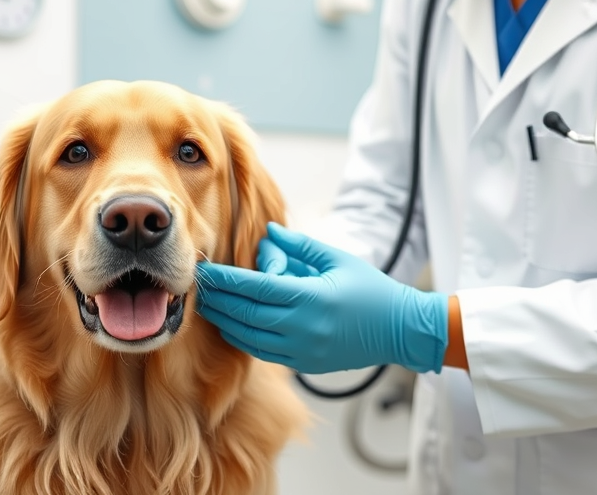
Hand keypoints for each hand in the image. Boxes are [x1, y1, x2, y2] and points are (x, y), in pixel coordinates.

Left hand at [196, 223, 448, 373]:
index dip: (226, 280)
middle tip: (197, 286)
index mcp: (310, 298)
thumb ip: (299, 247)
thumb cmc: (371, 289)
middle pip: (245, 314)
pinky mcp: (303, 364)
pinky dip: (243, 338)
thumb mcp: (337, 260)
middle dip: (218, 300)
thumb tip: (267, 232)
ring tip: (209, 306)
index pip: (254, 288)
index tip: (205, 269)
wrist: (399, 330)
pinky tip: (233, 325)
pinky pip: (262, 352)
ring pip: (248, 338)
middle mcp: (302, 328)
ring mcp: (301, 350)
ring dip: (225, 321)